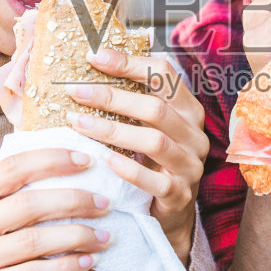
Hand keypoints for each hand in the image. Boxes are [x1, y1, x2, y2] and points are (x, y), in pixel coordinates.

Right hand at [0, 149, 112, 270]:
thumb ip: (10, 194)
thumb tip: (71, 163)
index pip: (12, 167)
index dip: (52, 160)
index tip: (87, 160)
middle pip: (29, 204)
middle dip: (75, 201)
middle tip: (105, 203)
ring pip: (34, 240)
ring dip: (77, 236)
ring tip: (103, 236)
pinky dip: (65, 267)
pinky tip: (87, 262)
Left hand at [64, 48, 210, 264]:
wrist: (169, 213)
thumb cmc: (151, 162)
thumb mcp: (147, 128)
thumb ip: (130, 101)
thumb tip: (88, 65)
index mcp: (187, 110)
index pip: (164, 75)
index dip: (129, 63)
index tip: (93, 56)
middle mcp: (194, 134)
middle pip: (155, 107)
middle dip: (112, 96)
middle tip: (76, 91)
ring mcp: (190, 165)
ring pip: (154, 141)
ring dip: (113, 130)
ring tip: (78, 123)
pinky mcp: (180, 194)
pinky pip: (155, 181)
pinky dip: (129, 169)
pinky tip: (104, 160)